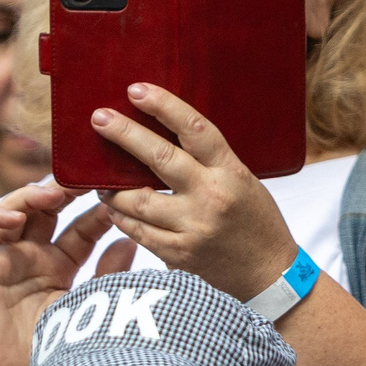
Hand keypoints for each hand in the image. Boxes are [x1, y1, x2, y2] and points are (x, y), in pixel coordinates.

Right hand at [0, 183, 136, 365]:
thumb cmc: (49, 353)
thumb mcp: (86, 308)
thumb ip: (107, 276)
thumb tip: (131, 241)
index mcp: (61, 266)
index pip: (81, 227)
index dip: (98, 209)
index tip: (118, 194)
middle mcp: (32, 257)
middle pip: (49, 209)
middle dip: (67, 189)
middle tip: (87, 177)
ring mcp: (4, 259)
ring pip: (15, 209)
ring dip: (33, 195)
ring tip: (55, 192)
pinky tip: (16, 216)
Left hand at [91, 84, 300, 301]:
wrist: (268, 274)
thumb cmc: (255, 222)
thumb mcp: (243, 181)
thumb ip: (208, 162)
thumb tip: (165, 137)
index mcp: (230, 171)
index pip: (195, 129)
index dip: (164, 106)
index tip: (137, 91)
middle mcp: (210, 196)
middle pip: (159, 159)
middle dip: (125, 135)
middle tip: (99, 118)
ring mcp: (192, 227)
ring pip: (138, 200)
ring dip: (112, 187)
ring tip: (97, 176)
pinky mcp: (178, 254)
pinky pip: (138, 232)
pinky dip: (121, 217)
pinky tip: (111, 207)